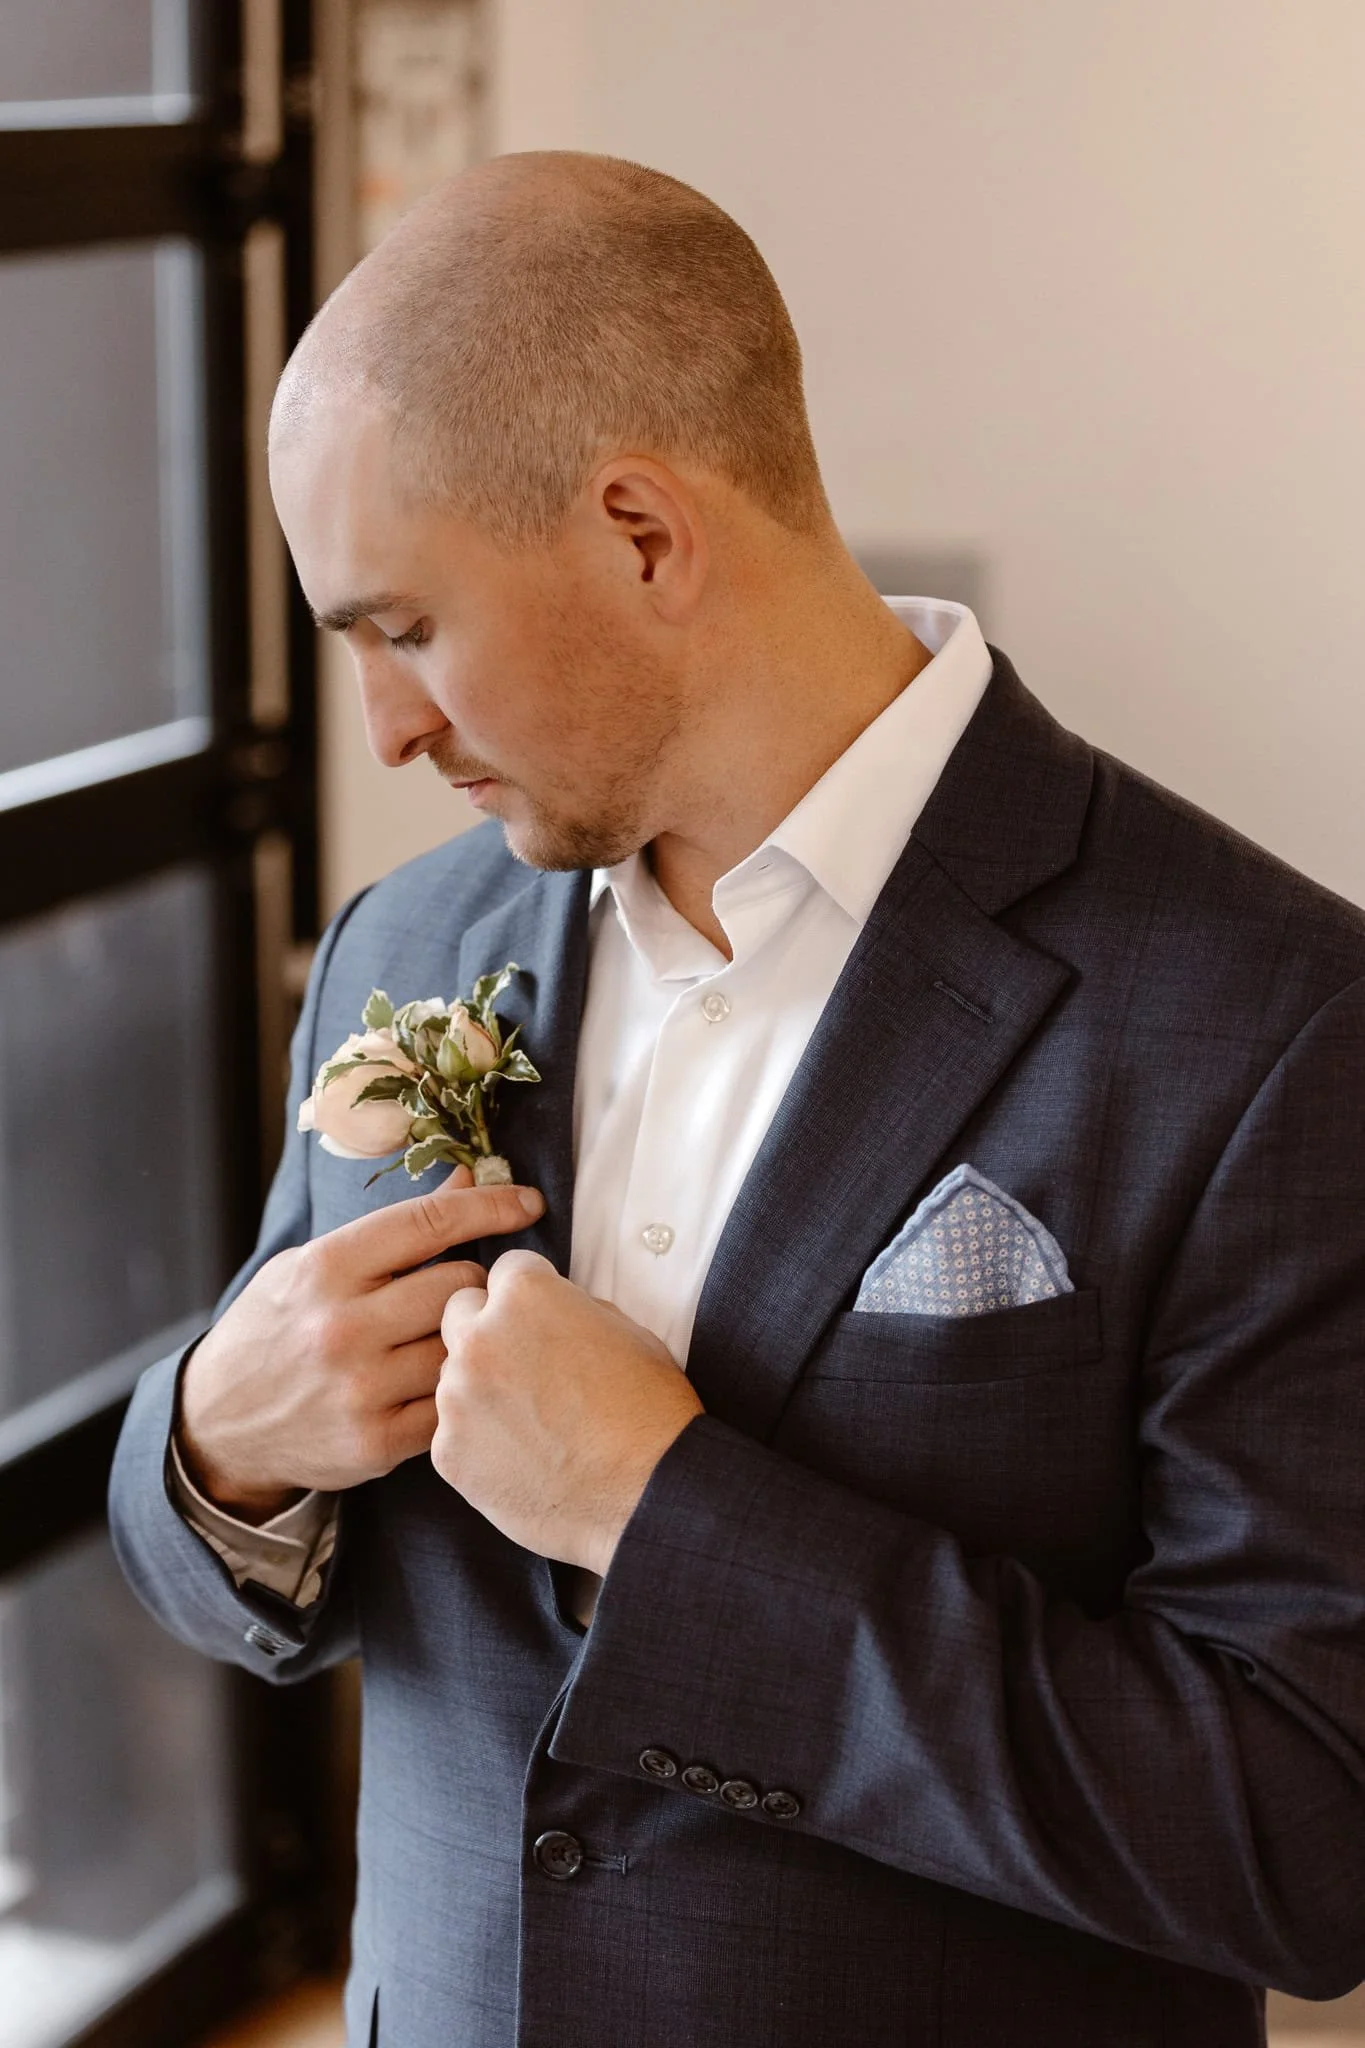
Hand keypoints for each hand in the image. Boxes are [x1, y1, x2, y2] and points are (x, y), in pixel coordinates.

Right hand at [177, 1166, 544, 1519]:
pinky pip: (452, 1402)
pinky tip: (443, 1381)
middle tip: (466, 1288)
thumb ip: (394, 1227)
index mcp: (326, 1268)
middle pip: (459, 1282)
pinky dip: (456, 1388)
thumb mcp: (315, 1263)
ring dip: (468, 1336)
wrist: (218, 1422)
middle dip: (473, 1280)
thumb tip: (470, 1178)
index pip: (431, 1223)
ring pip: (462, 1343)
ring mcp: (361, 1388)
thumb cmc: (276, 1328)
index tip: (529, 1203)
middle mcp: (343, 1326)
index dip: (491, 1206)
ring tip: (452, 1335)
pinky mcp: (376, 1441)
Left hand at [432, 1250, 703, 1575]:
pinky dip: (479, 1443)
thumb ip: (571, 1309)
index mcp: (525, 1295)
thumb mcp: (624, 1329)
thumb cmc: (647, 1412)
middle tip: (527, 1367)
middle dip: (488, 1330)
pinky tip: (522, 1459)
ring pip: (452, 1377)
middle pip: (460, 1314)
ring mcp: (456, 1398)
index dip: (529, 1294)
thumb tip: (552, 1315)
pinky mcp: (447, 1452)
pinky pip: (452, 1433)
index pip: (506, 1270)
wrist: (647, 1493)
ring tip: (532, 1424)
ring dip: (481, 1389)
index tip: (541, 1317)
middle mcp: (478, 1338)